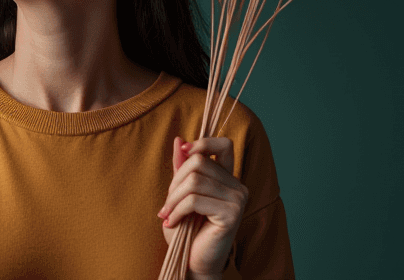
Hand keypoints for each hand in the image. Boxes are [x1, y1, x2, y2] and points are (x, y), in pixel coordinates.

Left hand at [158, 136, 248, 279]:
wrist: (193, 263)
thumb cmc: (187, 229)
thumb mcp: (180, 193)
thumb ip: (182, 167)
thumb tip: (179, 139)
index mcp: (228, 178)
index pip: (224, 144)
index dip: (203, 143)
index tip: (184, 153)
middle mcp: (238, 186)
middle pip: (199, 162)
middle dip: (176, 181)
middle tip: (167, 202)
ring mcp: (238, 200)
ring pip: (194, 180)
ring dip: (173, 198)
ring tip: (166, 213)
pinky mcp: (231, 215)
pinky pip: (194, 200)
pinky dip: (176, 210)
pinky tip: (170, 221)